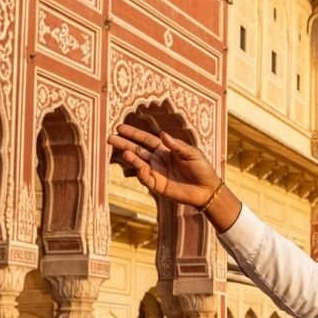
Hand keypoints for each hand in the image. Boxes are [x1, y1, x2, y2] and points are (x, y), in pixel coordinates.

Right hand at [107, 124, 221, 208]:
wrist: (207, 189)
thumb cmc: (202, 168)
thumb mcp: (191, 153)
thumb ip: (176, 145)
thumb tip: (162, 134)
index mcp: (165, 150)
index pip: (145, 140)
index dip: (133, 134)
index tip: (120, 128)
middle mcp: (158, 160)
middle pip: (137, 150)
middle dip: (124, 144)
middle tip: (110, 138)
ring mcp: (156, 172)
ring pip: (139, 163)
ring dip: (130, 157)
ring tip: (123, 151)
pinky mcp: (157, 185)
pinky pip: (145, 177)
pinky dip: (140, 171)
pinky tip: (138, 165)